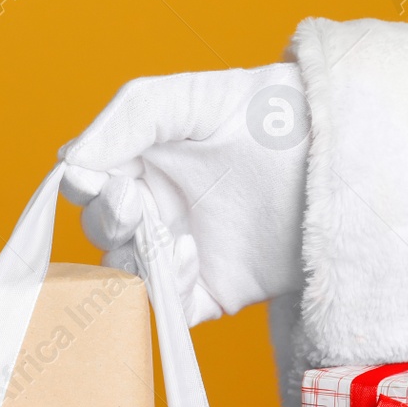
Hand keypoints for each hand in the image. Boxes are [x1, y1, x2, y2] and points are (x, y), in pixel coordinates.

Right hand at [58, 63, 310, 324]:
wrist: (337, 152)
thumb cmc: (269, 113)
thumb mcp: (193, 96)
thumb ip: (129, 117)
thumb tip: (70, 159)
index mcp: (143, 162)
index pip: (88, 185)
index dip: (84, 187)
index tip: (97, 180)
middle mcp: (157, 209)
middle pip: (101, 232)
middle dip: (109, 222)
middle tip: (135, 205)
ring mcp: (184, 252)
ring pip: (126, 275)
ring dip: (135, 260)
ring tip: (175, 237)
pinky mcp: (214, 290)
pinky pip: (170, 310)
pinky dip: (166, 294)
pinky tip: (193, 260)